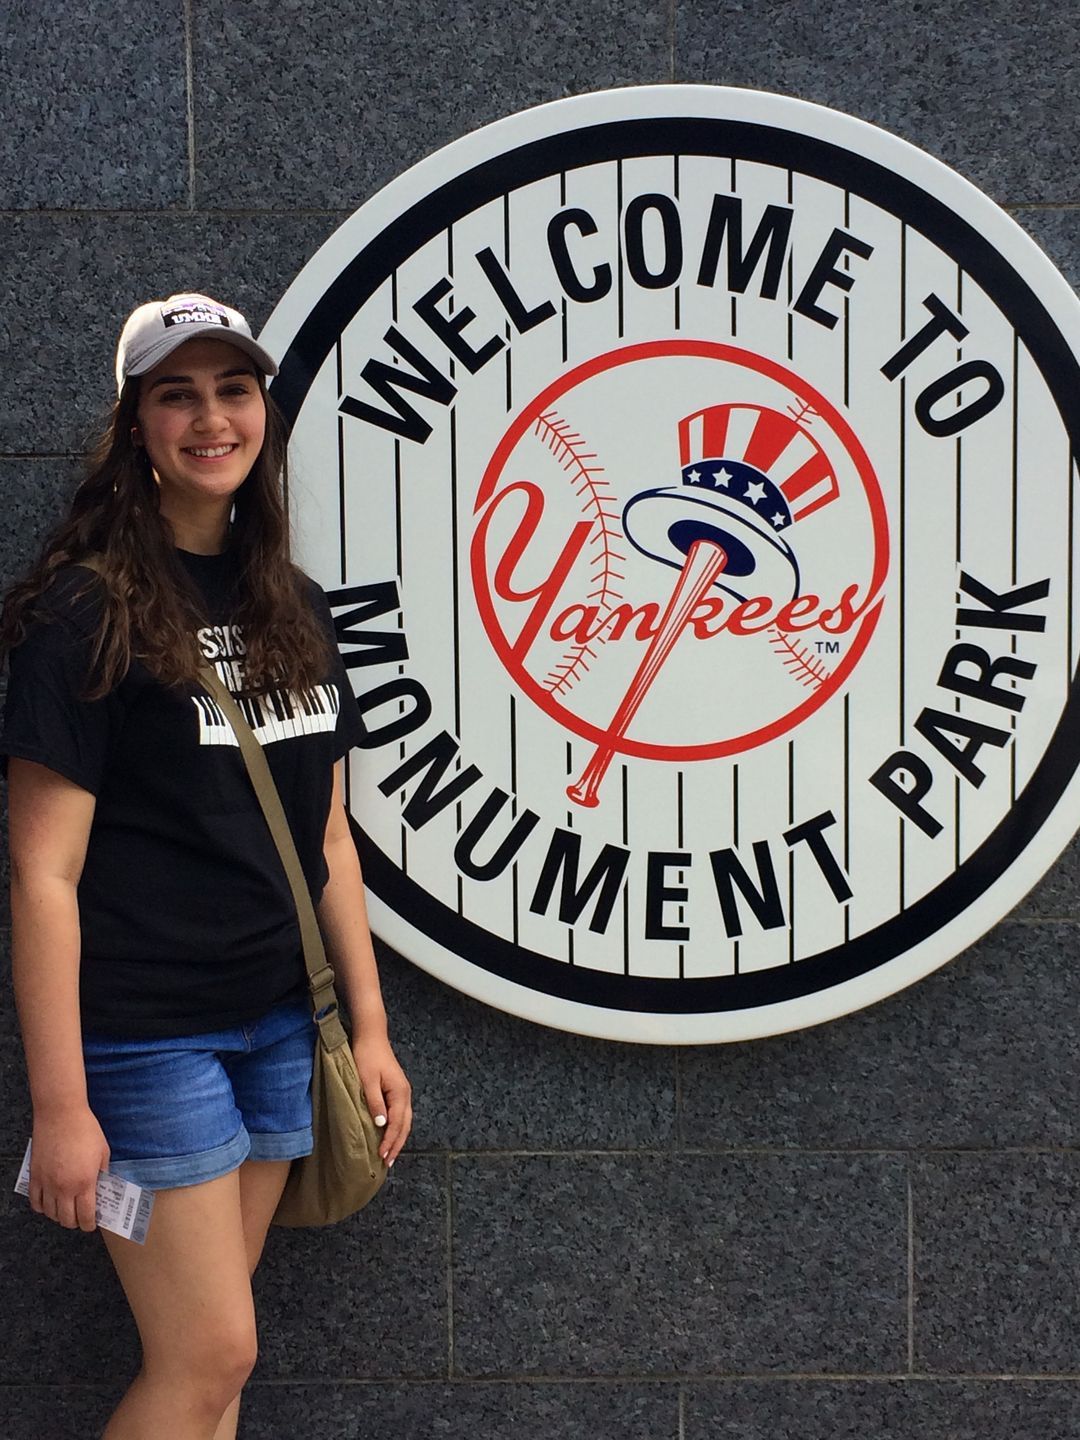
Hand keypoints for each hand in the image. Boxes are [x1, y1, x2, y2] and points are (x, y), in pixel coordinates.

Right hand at [29, 1106, 109, 1231]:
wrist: (60, 1115)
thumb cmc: (85, 1129)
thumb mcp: (103, 1151)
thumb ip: (103, 1172)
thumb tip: (102, 1185)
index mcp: (85, 1183)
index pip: (86, 1216)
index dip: (89, 1225)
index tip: (91, 1225)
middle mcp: (64, 1188)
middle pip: (66, 1220)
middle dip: (75, 1222)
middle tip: (80, 1217)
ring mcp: (47, 1183)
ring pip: (50, 1214)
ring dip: (59, 1216)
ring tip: (66, 1210)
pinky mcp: (35, 1176)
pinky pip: (35, 1202)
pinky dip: (42, 1207)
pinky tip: (48, 1204)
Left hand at [352, 1033, 411, 1166]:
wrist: (371, 1036)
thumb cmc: (367, 1056)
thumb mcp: (368, 1080)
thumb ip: (375, 1102)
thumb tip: (382, 1125)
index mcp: (400, 1093)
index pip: (397, 1123)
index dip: (390, 1141)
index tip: (381, 1156)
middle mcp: (405, 1094)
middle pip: (405, 1125)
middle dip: (397, 1144)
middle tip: (387, 1162)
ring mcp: (402, 1092)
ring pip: (404, 1121)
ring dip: (398, 1138)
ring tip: (389, 1154)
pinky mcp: (396, 1090)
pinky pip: (400, 1114)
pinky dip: (396, 1128)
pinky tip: (389, 1135)